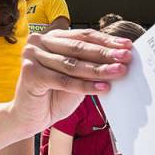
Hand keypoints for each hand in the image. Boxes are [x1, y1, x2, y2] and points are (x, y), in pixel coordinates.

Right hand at [9, 29, 131, 136]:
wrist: (28, 118)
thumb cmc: (52, 97)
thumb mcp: (76, 78)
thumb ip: (90, 66)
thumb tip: (119, 60)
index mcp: (51, 38)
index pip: (82, 36)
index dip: (105, 41)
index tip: (126, 46)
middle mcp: (38, 42)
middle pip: (78, 47)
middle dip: (105, 53)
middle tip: (126, 57)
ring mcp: (32, 56)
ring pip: (72, 64)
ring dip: (99, 69)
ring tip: (119, 71)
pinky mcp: (30, 73)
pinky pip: (64, 80)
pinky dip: (85, 85)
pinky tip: (103, 87)